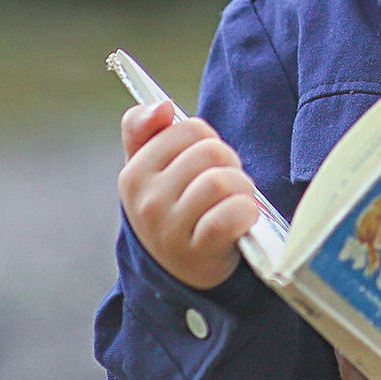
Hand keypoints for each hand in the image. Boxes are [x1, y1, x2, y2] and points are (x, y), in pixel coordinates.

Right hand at [118, 101, 260, 291]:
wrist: (182, 273)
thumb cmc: (174, 210)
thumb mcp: (149, 170)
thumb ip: (144, 128)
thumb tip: (162, 106)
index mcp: (134, 174)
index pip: (189, 128)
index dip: (208, 141)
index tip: (203, 164)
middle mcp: (147, 201)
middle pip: (211, 151)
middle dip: (229, 164)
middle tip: (224, 187)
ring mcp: (170, 229)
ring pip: (222, 181)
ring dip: (241, 189)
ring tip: (233, 203)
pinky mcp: (198, 252)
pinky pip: (231, 215)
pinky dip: (246, 213)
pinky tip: (242, 221)